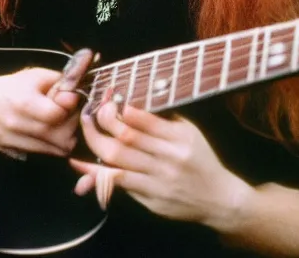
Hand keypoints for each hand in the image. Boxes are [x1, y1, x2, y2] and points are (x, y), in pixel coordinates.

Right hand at [0, 64, 83, 157]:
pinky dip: (49, 146)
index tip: (71, 100)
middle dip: (72, 126)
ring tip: (59, 124)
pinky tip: (46, 133)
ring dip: (63, 139)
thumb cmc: (6, 85)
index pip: (60, 114)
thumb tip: (80, 87)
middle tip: (69, 115)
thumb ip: (58, 80)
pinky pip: (40, 154)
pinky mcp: (10, 152)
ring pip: (55, 151)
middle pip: (62, 138)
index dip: (71, 107)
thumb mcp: (33, 75)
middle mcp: (19, 126)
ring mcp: (14, 142)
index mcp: (24, 103)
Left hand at [70, 102, 248, 227]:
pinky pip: (117, 182)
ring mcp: (158, 179)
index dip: (121, 108)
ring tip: (85, 127)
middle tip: (90, 110)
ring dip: (95, 141)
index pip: (144, 118)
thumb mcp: (189, 131)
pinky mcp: (150, 197)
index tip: (108, 98)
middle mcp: (168, 158)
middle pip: (126, 136)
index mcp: (179, 137)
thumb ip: (163, 118)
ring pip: (117, 158)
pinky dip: (95, 172)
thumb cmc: (201, 160)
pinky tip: (79, 164)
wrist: (218, 199)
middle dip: (103, 120)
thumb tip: (132, 101)